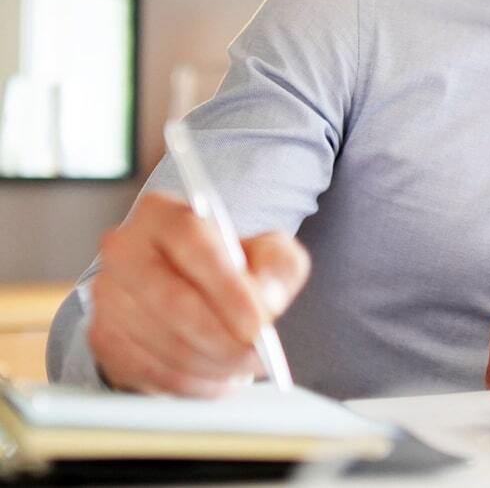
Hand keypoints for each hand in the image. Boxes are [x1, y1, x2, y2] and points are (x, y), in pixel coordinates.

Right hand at [89, 191, 309, 396]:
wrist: (194, 290)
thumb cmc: (234, 268)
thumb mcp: (270, 254)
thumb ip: (278, 267)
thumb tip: (266, 300)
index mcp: (161, 213)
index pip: (189, 240)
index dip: (226, 286)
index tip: (258, 322)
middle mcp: (124, 250)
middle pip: (170, 300)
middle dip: (220, 336)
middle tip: (255, 353)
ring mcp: (107, 297)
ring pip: (164, 343)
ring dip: (212, 363)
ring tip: (244, 363)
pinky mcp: (104, 338)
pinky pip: (152, 372)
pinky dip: (193, 382)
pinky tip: (218, 375)